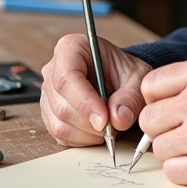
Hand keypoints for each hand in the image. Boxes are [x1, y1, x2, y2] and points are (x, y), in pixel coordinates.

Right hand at [40, 32, 151, 146]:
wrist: (120, 78)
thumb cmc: (125, 71)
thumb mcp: (138, 77)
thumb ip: (131, 96)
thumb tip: (118, 118)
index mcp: (71, 48)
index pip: (66, 77)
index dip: (84, 102)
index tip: (104, 120)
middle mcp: (53, 69)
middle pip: (61, 105)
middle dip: (89, 122)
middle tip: (113, 126)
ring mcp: (48, 93)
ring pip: (58, 123)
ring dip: (86, 133)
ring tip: (108, 127)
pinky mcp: (49, 113)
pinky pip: (59, 134)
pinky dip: (81, 139)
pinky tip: (97, 131)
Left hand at [138, 56, 186, 187]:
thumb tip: (161, 93)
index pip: (150, 85)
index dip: (157, 100)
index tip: (168, 108)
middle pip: (149, 119)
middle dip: (163, 128)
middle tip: (185, 131)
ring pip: (159, 148)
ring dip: (176, 152)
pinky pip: (172, 172)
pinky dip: (186, 172)